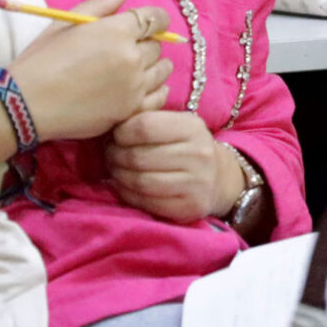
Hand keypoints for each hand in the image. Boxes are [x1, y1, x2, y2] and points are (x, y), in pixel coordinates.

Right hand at [9, 0, 174, 142]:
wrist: (26, 103)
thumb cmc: (41, 60)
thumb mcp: (66, 23)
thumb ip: (100, 5)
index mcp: (118, 31)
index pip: (156, 18)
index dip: (154, 19)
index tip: (146, 25)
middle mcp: (132, 57)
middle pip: (157, 45)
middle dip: (146, 43)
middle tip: (127, 50)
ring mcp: (134, 86)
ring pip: (162, 70)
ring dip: (153, 66)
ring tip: (134, 70)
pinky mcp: (131, 110)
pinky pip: (159, 97)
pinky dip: (156, 91)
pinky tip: (141, 89)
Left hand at [104, 111, 239, 222]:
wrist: (218, 178)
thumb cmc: (186, 146)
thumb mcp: (176, 124)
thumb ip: (148, 119)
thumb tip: (111, 123)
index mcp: (192, 127)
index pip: (144, 127)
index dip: (121, 132)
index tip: (115, 136)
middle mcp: (199, 154)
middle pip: (138, 156)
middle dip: (115, 156)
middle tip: (109, 155)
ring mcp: (196, 183)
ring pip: (140, 181)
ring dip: (118, 176)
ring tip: (114, 170)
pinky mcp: (189, 207)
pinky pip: (147, 202)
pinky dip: (127, 194)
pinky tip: (123, 187)